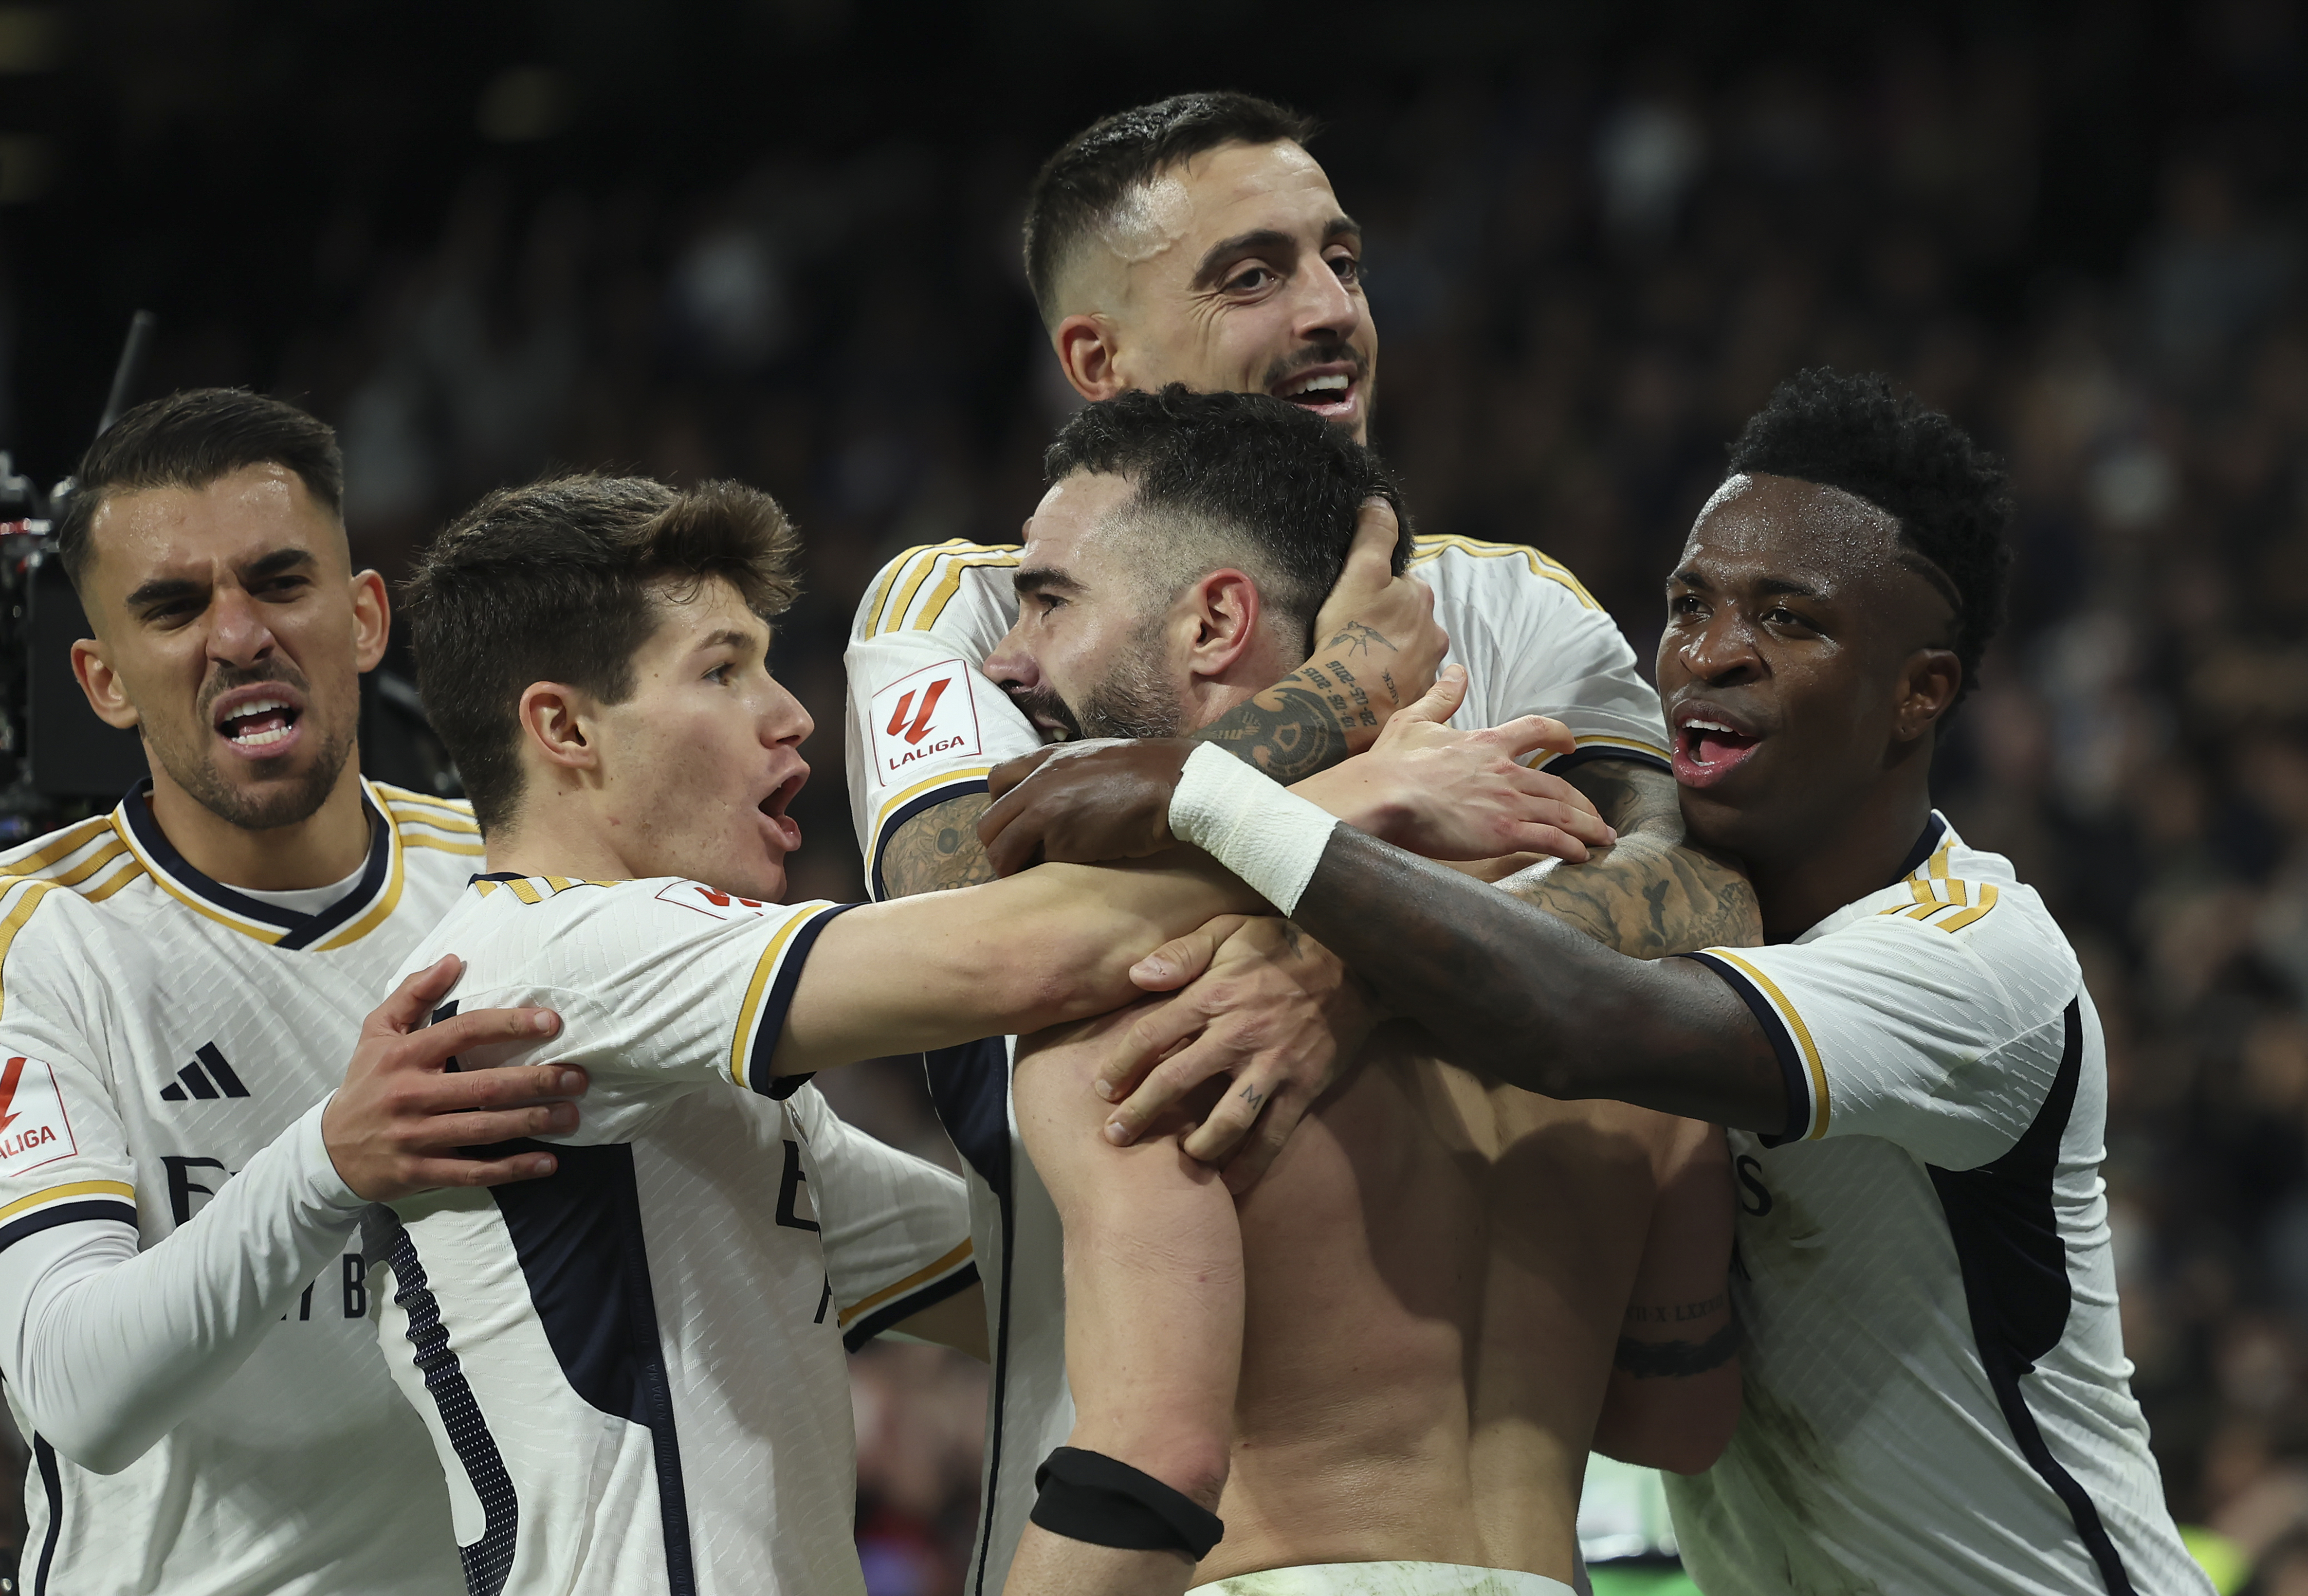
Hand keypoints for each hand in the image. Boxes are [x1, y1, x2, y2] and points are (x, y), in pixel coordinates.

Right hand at [323, 956, 586, 1201]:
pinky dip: (512, 1169)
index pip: (464, 1031)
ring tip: (571, 1114)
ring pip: (482, 1129)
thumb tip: (453, 960)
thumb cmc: (366, 1084)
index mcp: (404, 1055)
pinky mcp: (419, 1172)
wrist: (328, 1150)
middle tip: (576, 1077)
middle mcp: (410, 1095)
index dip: (510, 1025)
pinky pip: (472, 1171)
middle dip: (535, 1081)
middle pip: (483, 1086)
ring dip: (532, 1122)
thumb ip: (413, 993)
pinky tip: (547, 1162)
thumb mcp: (377, 1032)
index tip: (552, 1022)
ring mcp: (414, 1137)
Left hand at [979, 737, 1196, 875]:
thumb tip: (1054, 797)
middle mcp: (1036, 785)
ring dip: (1012, 867)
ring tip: (1034, 873)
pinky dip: (1045, 872)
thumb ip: (1063, 773)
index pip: (995, 782)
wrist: (1173, 785)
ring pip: (1000, 852)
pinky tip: (1066, 870)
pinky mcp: (1062, 844)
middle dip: (999, 846)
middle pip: (988, 825)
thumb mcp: (1092, 757)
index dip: (1001, 808)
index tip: (1017, 824)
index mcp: (1044, 759)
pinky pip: (1036, 866)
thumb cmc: (1145, 773)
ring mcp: (1045, 814)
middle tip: (1020, 858)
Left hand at [1095, 915, 1374, 1193]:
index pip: (1151, 1035)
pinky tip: (1229, 1183)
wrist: (1357, 960)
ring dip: (1195, 1147)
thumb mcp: (1229, 930)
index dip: (1121, 1066)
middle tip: (1113, 1137)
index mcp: (1213, 995)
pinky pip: (1274, 1135)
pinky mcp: (1304, 1086)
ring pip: (1225, 1120)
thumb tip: (1136, 976)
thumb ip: (1182, 952)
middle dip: (1139, 1114)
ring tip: (1176, 1160)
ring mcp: (1273, 1064)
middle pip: (1175, 1082)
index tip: (1102, 1089)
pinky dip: (1251, 1164)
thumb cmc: (1282, 943)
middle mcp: (1238, 1033)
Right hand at [1296, 666, 1615, 862]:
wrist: (1384, 797)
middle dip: (1583, 802)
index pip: (1536, 730)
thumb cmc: (1393, 764)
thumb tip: (1457, 670)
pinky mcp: (1504, 832)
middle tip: (1596, 817)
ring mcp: (1508, 802)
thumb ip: (1442, 697)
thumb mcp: (1414, 720)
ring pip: (1563, 813)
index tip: (1570, 746)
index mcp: (1487, 742)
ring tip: (1601, 839)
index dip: (1559, 736)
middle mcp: (1506, 771)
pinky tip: (1581, 855)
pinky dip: (1571, 846)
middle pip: (1559, 784)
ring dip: (1586, 827)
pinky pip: (1549, 839)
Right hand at [1306, 498, 1447, 742]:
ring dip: (1393, 653)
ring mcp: (1429, 668)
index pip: (1403, 583)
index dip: (1379, 588)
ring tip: (1362, 661)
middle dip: (1390, 622)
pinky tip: (1370, 685)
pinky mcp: (1419, 699)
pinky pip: (1407, 683)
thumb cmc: (1351, 634)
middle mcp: (1435, 632)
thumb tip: (1382, 501)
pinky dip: (1393, 681)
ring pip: (1410, 651)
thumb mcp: (1359, 572)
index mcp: (1422, 596)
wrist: (1348, 700)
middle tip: (1355, 631)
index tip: (1356, 600)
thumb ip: (1375, 534)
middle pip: (1410, 618)